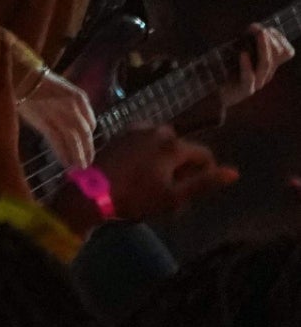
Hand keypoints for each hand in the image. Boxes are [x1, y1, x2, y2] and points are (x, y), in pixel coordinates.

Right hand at [15, 66, 96, 171]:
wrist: (20, 75)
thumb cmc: (37, 79)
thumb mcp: (59, 88)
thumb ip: (69, 104)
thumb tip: (74, 123)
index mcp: (79, 98)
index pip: (90, 123)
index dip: (89, 137)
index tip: (87, 145)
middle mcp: (74, 108)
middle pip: (84, 134)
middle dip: (87, 149)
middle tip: (87, 162)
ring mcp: (59, 115)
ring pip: (73, 140)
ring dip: (77, 155)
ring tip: (79, 166)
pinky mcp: (45, 122)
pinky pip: (58, 142)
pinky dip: (63, 154)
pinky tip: (66, 162)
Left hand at [95, 125, 238, 223]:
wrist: (93, 191)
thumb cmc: (137, 197)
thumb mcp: (175, 197)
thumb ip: (205, 183)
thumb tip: (234, 172)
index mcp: (173, 144)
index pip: (203, 155)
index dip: (205, 173)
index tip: (192, 190)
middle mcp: (157, 130)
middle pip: (182, 147)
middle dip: (183, 164)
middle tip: (172, 187)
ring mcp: (136, 129)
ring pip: (163, 142)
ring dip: (166, 157)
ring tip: (156, 179)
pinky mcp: (120, 133)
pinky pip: (145, 140)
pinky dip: (149, 152)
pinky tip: (140, 169)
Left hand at [219, 24, 293, 108]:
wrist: (215, 93)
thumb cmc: (227, 69)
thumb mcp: (239, 51)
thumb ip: (247, 40)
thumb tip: (254, 26)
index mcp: (268, 64)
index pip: (285, 51)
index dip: (279, 37)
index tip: (266, 27)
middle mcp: (266, 73)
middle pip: (278, 55)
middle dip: (270, 39)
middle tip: (259, 29)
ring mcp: (256, 82)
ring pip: (266, 64)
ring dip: (263, 47)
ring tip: (259, 34)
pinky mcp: (244, 89)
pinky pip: (249, 77)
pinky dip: (246, 65)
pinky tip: (243, 54)